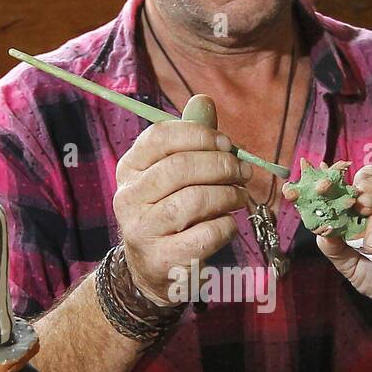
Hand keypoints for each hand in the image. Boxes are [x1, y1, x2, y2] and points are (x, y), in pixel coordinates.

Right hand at [113, 107, 250, 305]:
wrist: (152, 271)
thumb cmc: (170, 213)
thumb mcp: (173, 176)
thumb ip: (190, 141)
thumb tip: (203, 101)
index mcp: (129, 169)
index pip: (160, 137)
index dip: (199, 135)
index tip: (227, 143)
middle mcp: (129, 197)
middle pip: (180, 167)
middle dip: (221, 165)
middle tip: (242, 171)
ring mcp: (142, 230)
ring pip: (193, 200)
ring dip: (228, 194)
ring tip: (240, 196)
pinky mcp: (163, 259)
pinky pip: (205, 234)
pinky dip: (226, 225)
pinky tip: (228, 223)